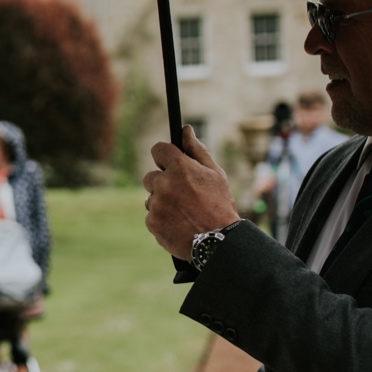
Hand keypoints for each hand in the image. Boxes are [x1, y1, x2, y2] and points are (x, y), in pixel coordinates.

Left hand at [141, 128, 239, 260]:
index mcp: (180, 168)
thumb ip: (197, 150)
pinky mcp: (152, 222)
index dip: (164, 156)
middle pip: (150, 177)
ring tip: (183, 212)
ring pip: (152, 198)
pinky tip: (179, 224)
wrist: (219, 242)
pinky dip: (162, 220)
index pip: (158, 150)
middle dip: (163, 183)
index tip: (169, 163)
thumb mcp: (215, 174)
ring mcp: (156, 204)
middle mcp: (164, 184)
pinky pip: (152, 216)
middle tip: (182, 195)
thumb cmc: (220, 205)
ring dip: (162, 203)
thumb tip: (186, 130)